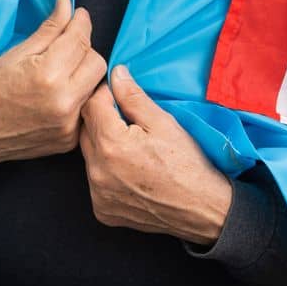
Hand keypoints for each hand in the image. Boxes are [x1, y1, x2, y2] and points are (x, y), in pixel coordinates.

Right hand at [0, 0, 106, 172]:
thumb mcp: (15, 54)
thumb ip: (49, 30)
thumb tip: (67, 5)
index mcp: (48, 75)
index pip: (80, 39)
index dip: (81, 22)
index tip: (79, 15)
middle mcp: (64, 102)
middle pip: (97, 63)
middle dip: (85, 48)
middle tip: (66, 46)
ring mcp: (68, 125)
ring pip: (95, 86)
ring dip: (84, 73)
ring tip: (60, 71)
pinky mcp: (69, 140)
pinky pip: (85, 109)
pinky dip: (77, 98)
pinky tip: (56, 95)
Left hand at [78, 66, 232, 244]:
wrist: (201, 209)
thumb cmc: (186, 165)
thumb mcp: (163, 123)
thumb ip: (133, 97)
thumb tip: (116, 74)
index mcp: (111, 145)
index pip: (91, 106)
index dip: (105, 95)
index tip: (118, 94)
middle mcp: (97, 171)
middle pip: (86, 131)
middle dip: (101, 119)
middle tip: (126, 120)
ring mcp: (98, 194)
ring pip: (89, 157)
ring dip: (102, 146)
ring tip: (129, 146)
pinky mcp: (102, 211)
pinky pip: (95, 182)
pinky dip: (106, 172)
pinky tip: (127, 170)